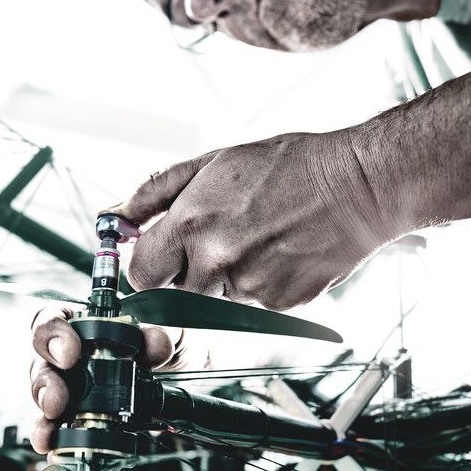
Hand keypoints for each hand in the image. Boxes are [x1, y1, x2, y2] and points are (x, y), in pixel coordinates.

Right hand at [29, 307, 182, 453]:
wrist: (186, 386)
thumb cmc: (166, 353)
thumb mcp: (170, 337)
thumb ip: (160, 336)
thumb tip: (152, 342)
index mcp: (85, 327)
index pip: (53, 321)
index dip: (53, 334)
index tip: (69, 353)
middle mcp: (71, 357)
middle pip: (41, 362)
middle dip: (45, 382)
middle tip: (57, 399)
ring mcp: (71, 389)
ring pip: (42, 396)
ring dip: (44, 415)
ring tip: (49, 430)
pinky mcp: (77, 419)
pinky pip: (55, 427)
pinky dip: (52, 438)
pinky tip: (52, 447)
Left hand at [116, 130, 399, 310]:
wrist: (356, 186)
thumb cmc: (286, 167)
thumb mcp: (213, 162)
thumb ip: (155, 192)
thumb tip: (115, 217)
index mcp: (191, 224)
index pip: (140, 274)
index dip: (147, 266)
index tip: (159, 256)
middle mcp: (215, 261)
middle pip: (173, 293)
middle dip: (185, 273)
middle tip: (218, 240)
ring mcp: (247, 287)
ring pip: (212, 301)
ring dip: (222, 279)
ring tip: (255, 241)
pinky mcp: (276, 305)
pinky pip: (249, 307)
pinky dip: (256, 286)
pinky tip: (278, 253)